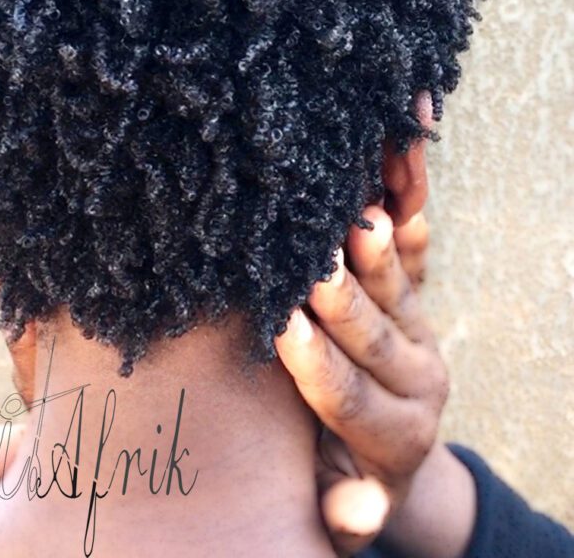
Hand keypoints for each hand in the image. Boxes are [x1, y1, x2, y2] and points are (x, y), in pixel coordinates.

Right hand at [275, 205, 475, 556]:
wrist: (385, 456)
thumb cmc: (340, 480)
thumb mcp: (340, 513)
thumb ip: (344, 511)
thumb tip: (364, 506)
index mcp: (395, 435)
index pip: (349, 394)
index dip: (315, 361)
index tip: (282, 325)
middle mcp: (420, 383)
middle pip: (378, 338)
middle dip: (344, 303)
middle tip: (317, 267)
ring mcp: (422, 337)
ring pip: (401, 294)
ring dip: (378, 257)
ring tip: (361, 220)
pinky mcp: (418, 303)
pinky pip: (419, 260)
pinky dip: (410, 226)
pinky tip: (396, 190)